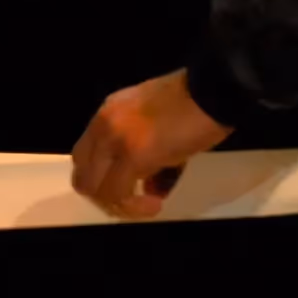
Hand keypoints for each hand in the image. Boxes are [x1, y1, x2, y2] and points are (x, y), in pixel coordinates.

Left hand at [70, 70, 233, 219]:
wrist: (214, 89)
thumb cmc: (195, 103)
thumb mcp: (160, 124)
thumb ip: (148, 155)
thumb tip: (153, 190)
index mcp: (108, 112)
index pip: (85, 155)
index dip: (101, 178)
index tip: (128, 189)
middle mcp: (103, 124)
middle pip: (83, 175)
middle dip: (106, 197)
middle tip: (134, 203)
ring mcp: (114, 140)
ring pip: (95, 189)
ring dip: (121, 206)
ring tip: (149, 206)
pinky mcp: (132, 156)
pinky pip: (118, 194)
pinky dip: (134, 207)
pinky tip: (156, 205)